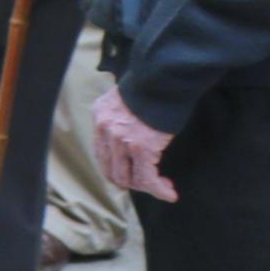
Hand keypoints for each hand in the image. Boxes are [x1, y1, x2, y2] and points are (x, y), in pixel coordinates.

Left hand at [89, 86, 176, 201]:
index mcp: (100, 115)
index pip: (101, 153)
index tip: (132, 176)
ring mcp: (121, 139)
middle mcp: (105, 129)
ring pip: (129, 178)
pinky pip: (147, 179)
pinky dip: (159, 190)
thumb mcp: (127, 100)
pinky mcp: (141, 147)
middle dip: (132, 181)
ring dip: (146, 187)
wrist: (164, 77)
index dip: (116, 169)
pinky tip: (169, 193)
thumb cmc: (153, 87)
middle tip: (150, 183)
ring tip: (163, 187)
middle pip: (112, 169)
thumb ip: (122, 118)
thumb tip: (132, 140)